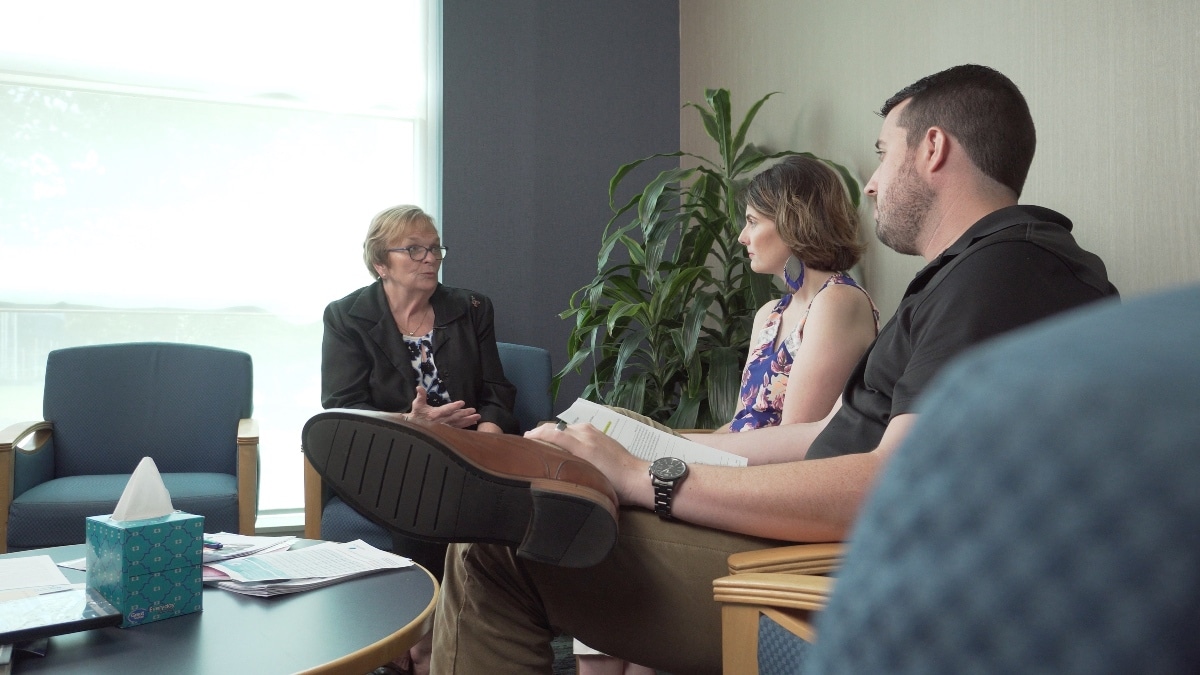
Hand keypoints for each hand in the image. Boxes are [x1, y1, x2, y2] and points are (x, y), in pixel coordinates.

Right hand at [408, 386, 481, 428]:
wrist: (415, 428)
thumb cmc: (417, 414)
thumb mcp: (417, 404)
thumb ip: (420, 395)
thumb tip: (419, 387)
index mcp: (435, 414)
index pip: (446, 409)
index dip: (454, 406)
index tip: (462, 402)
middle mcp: (441, 421)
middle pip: (455, 417)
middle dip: (465, 413)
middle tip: (474, 410)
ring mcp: (445, 427)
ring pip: (459, 423)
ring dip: (468, 420)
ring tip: (477, 417)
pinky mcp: (448, 430)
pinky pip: (458, 428)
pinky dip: (466, 425)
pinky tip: (473, 422)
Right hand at [525, 422, 648, 505]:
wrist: (638, 478)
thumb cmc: (614, 485)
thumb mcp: (589, 478)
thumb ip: (569, 467)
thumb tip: (550, 462)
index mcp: (582, 444)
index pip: (552, 433)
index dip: (536, 435)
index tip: (523, 440)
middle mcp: (586, 433)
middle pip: (558, 427)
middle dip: (541, 432)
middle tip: (529, 442)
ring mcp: (594, 432)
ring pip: (567, 427)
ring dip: (553, 432)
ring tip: (543, 442)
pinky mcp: (601, 434)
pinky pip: (577, 429)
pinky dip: (566, 433)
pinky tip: (563, 442)